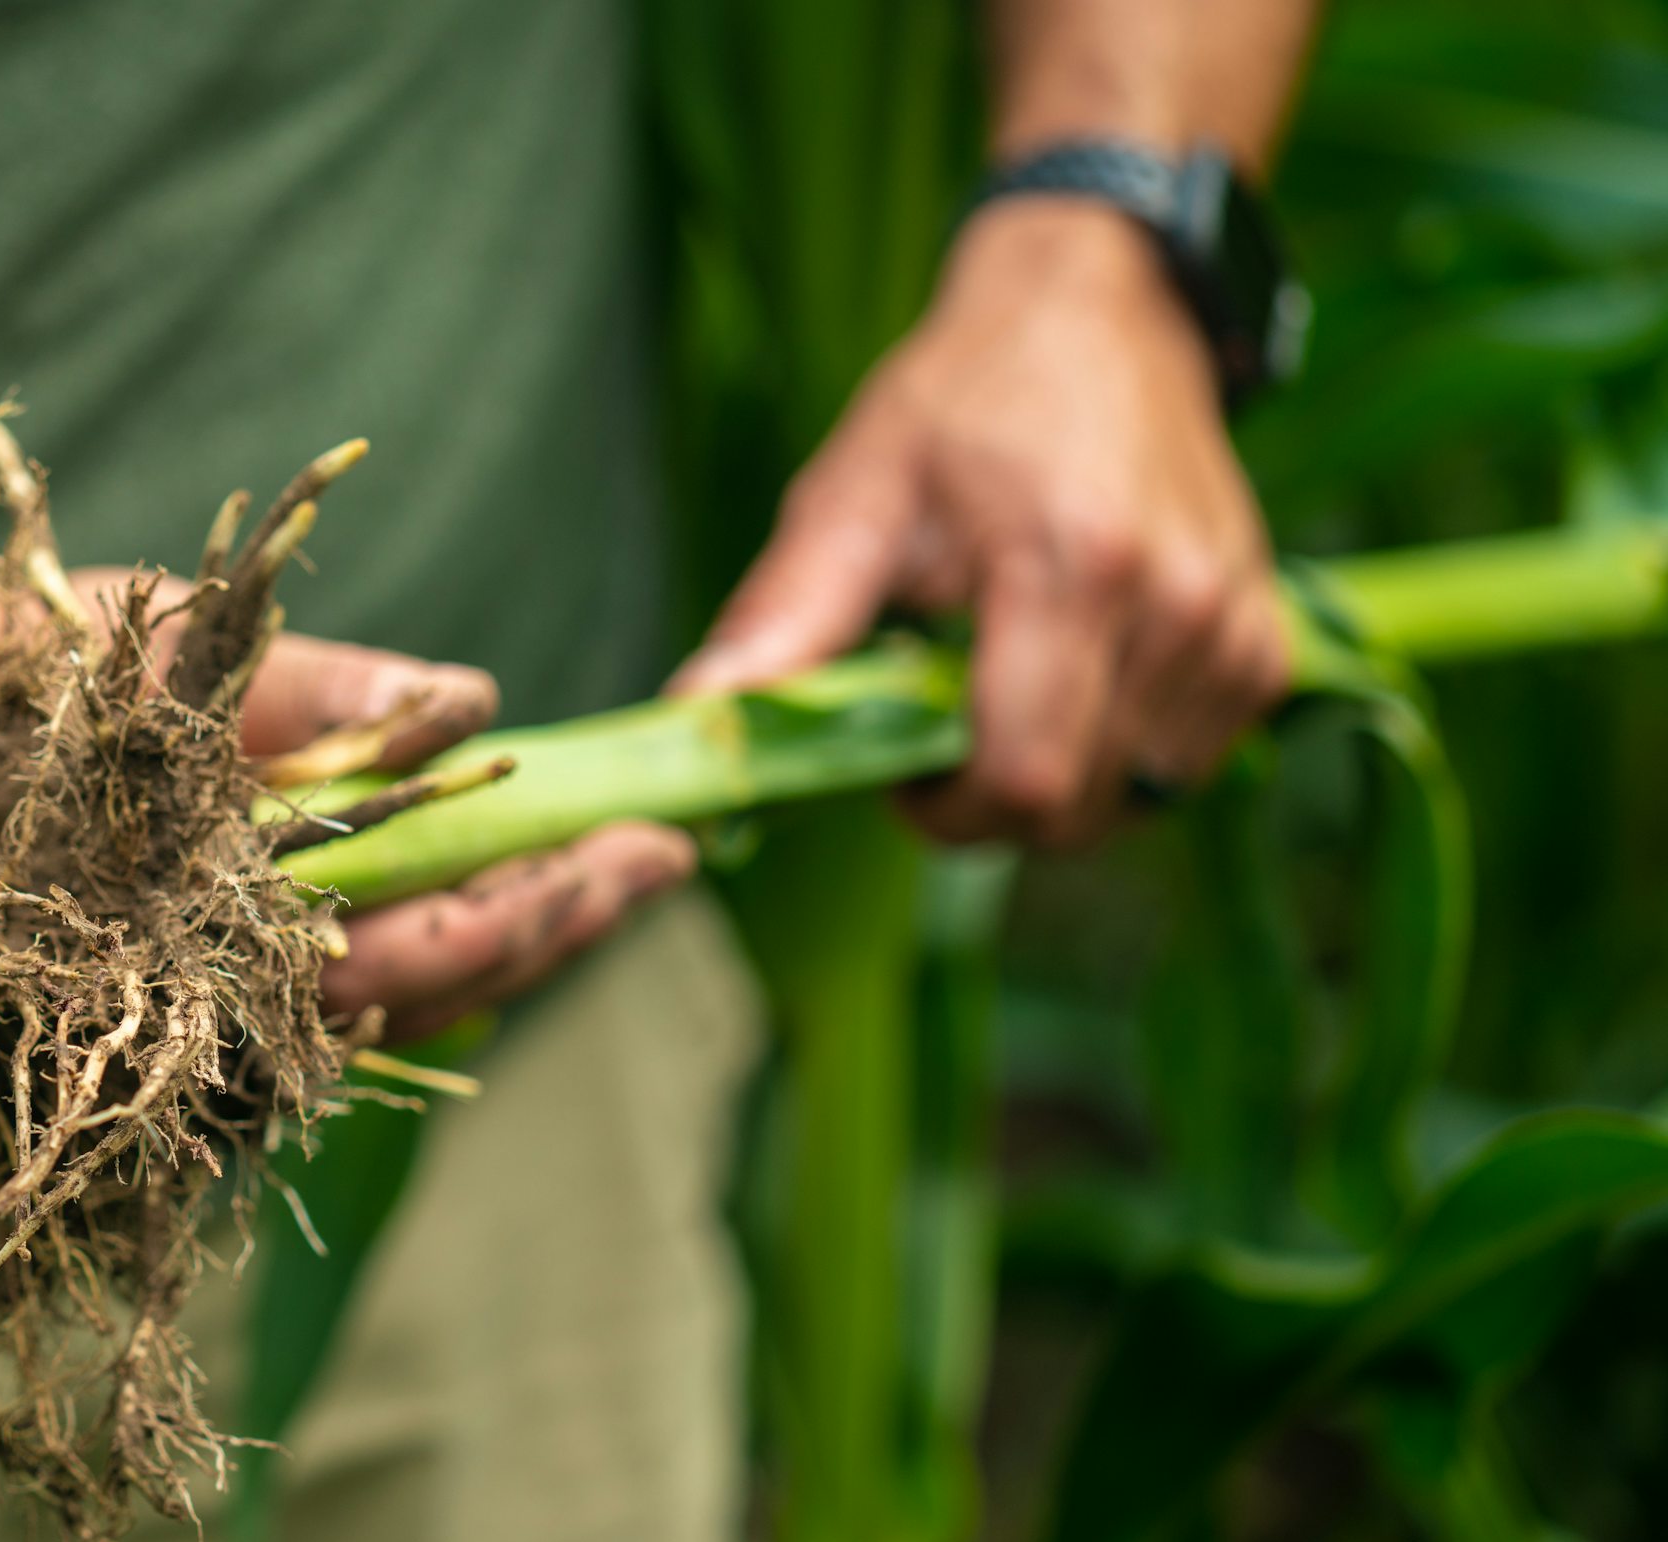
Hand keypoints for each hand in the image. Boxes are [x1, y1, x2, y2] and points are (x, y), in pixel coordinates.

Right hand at [71, 567, 697, 1045]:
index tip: (651, 851)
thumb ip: (327, 693)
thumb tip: (476, 703)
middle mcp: (215, 986)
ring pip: (391, 994)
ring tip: (601, 870)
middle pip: (433, 985)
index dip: (549, 902)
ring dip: (501, 934)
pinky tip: (477, 884)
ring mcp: (198, 988)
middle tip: (663, 858)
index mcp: (222, 922)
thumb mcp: (171, 656)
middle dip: (554, 922)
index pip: (430, 943)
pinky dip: (417, 939)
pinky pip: (332, 981)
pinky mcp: (182, 964)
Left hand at [670, 201, 1288, 847]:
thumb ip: (785, 617)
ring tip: (1006, 690)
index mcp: (1070, 569)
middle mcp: (1175, 605)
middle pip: (1077, 808)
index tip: (899, 772)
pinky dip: (1121, 756)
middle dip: (991, 805)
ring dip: (1058, 781)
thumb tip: (695, 719)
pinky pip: (1188, 763)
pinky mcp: (1264, 642)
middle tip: (938, 733)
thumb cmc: (961, 400)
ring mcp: (1233, 627)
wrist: (1098, 308)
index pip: (1024, 780)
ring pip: (1135, 797)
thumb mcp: (854, 493)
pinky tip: (1075, 683)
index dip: (948, 813)